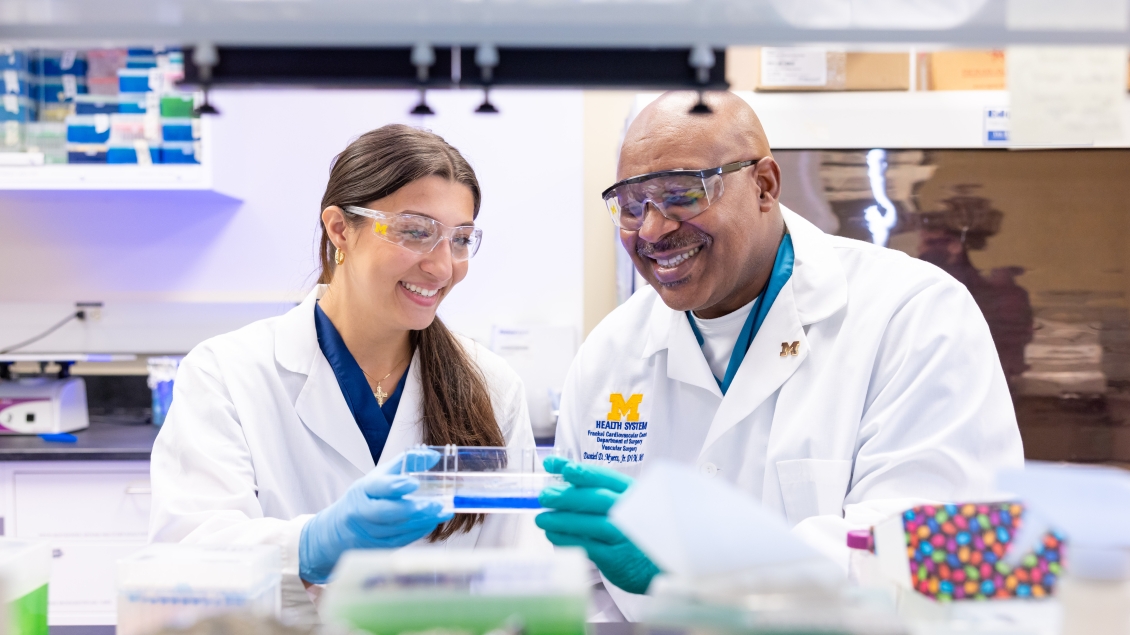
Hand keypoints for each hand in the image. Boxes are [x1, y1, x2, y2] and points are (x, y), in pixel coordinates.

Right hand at [299, 450, 452, 583]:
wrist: (337, 531)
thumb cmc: (365, 498)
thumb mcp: (378, 477)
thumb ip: (406, 464)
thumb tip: (434, 455)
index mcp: (363, 490)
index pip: (378, 487)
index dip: (395, 485)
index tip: (414, 482)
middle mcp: (363, 512)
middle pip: (387, 512)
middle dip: (413, 508)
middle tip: (436, 504)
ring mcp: (370, 532)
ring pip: (397, 528)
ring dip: (423, 521)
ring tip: (443, 512)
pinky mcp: (378, 547)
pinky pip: (401, 540)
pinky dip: (419, 531)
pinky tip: (433, 522)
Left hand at [535, 457, 660, 594]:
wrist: (656, 565)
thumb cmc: (633, 529)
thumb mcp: (622, 503)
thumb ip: (593, 487)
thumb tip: (557, 467)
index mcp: (632, 493)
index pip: (606, 477)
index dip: (583, 472)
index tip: (560, 467)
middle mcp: (631, 512)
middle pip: (598, 499)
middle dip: (568, 496)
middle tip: (545, 496)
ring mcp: (625, 535)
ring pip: (591, 524)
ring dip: (562, 520)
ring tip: (541, 519)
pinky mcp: (616, 558)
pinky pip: (587, 546)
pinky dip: (567, 540)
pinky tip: (553, 536)